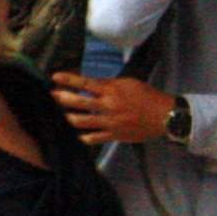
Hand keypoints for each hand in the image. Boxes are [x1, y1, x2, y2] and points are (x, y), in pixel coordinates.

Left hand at [51, 73, 176, 144]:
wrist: (164, 116)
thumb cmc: (146, 96)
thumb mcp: (127, 83)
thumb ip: (107, 84)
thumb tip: (88, 84)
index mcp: (111, 91)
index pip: (85, 84)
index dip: (68, 80)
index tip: (54, 77)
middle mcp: (108, 107)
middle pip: (78, 103)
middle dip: (62, 98)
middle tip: (52, 95)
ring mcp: (110, 123)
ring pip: (81, 122)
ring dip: (68, 117)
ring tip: (62, 114)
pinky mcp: (114, 136)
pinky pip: (93, 138)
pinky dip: (83, 136)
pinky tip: (76, 134)